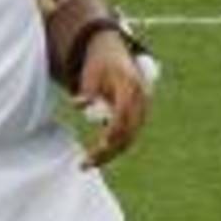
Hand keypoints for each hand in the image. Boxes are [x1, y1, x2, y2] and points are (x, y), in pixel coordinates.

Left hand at [74, 31, 148, 168]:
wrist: (116, 55)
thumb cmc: (100, 65)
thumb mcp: (91, 72)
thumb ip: (87, 89)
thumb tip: (78, 104)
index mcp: (130, 87)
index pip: (124, 115)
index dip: (113, 132)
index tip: (100, 146)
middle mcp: (140, 101)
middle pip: (128, 133)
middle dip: (108, 151)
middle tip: (85, 163)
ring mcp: (142, 111)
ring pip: (128, 139)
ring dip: (109, 154)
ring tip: (86, 164)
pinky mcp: (137, 119)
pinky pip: (126, 137)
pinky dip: (112, 148)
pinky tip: (96, 157)